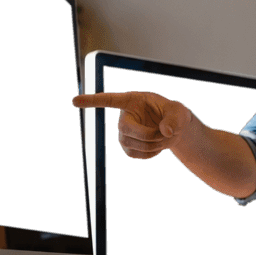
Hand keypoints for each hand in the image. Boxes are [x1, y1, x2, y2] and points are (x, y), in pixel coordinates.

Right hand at [72, 91, 192, 158]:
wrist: (175, 131)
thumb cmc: (175, 116)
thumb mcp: (180, 112)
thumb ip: (175, 118)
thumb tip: (166, 131)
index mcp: (133, 101)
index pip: (109, 100)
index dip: (92, 101)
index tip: (75, 101)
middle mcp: (125, 116)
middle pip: (125, 130)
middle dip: (147, 135)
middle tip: (165, 135)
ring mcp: (125, 133)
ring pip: (129, 144)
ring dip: (151, 146)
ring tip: (164, 140)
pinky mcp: (128, 146)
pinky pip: (134, 154)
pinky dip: (149, 154)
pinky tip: (157, 147)